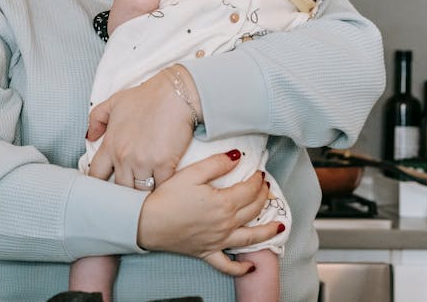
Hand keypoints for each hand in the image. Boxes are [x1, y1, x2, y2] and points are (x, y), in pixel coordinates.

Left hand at [87, 68, 198, 187]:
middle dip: (124, 190)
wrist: (175, 93)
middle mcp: (124, 157)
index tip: (106, 185)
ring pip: (139, 191)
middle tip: (131, 188)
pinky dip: (162, 187)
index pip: (96, 175)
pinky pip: (160, 187)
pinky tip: (164, 185)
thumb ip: (96, 119)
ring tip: (147, 190)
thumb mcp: (114, 102)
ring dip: (143, 190)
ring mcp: (144, 162)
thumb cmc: (146, 96)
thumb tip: (90, 137)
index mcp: (110, 144)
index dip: (99, 183)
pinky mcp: (165, 164)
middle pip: (119, 188)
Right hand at [137, 150, 278, 276]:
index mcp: (224, 203)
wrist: (146, 222)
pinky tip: (250, 267)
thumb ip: (217, 164)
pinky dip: (240, 269)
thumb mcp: (191, 173)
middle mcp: (226, 224)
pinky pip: (227, 265)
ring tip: (280, 227)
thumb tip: (236, 157)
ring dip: (268, 232)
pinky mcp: (207, 252)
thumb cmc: (166, 197)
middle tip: (266, 188)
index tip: (259, 173)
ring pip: (250, 238)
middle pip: (253, 210)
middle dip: (263, 197)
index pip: (250, 190)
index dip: (257, 180)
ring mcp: (218, 241)